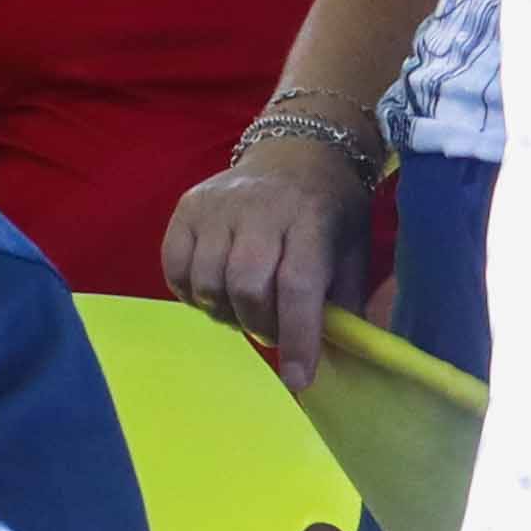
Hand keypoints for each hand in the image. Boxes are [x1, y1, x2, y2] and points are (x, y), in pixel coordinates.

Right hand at [159, 130, 371, 386]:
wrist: (297, 151)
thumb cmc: (331, 212)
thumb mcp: (355, 254)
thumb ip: (344, 307)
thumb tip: (334, 367)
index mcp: (311, 219)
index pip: (298, 285)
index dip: (297, 337)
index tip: (297, 379)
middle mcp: (260, 208)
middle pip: (246, 286)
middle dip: (260, 325)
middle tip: (273, 330)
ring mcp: (217, 204)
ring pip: (208, 282)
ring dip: (227, 313)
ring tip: (245, 309)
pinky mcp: (187, 206)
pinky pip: (175, 267)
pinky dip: (193, 294)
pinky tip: (216, 292)